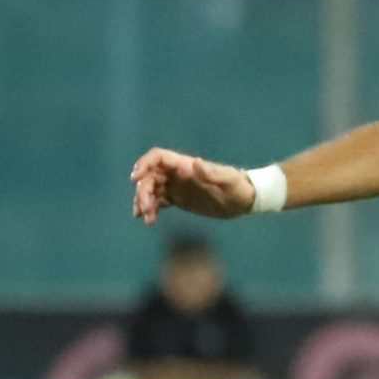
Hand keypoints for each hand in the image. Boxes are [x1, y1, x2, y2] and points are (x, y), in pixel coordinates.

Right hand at [130, 148, 254, 222]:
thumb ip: (211, 173)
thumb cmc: (237, 187)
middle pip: (150, 176)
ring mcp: (176, 187)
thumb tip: (194, 163)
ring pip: (151, 190)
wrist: (243, 201)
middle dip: (142, 191)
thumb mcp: (227, 180)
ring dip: (143, 202)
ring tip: (144, 218)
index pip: (158, 158)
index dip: (144, 164)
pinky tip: (150, 221)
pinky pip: (158, 202)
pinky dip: (150, 210)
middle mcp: (178, 174)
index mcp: (186, 165)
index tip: (135, 179)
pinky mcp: (178, 200)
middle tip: (144, 209)